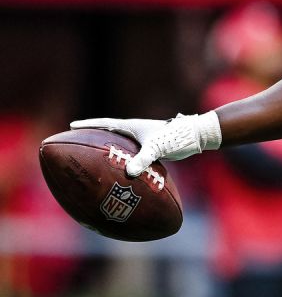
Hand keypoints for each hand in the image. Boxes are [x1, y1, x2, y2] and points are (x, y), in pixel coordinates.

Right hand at [71, 113, 220, 176]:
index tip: (72, 126)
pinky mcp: (149, 149)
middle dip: (93, 137)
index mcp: (131, 126)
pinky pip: (129, 155)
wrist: (194, 137)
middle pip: (109, 133)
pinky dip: (121, 161)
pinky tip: (118, 171)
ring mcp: (141, 140)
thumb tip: (129, 172)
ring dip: (107, 150)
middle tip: (75, 142)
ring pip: (119, 145)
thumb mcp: (156, 148)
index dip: (88, 125)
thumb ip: (143, 159)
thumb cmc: (174, 137)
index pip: (104, 124)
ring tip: (91, 158)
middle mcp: (134, 132)